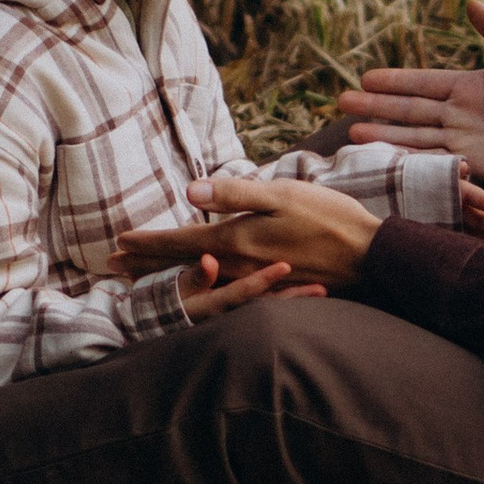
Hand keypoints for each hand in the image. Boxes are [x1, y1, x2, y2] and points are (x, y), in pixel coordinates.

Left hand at [117, 176, 381, 290]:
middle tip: (113, 267)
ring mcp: (255, 283)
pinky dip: (202, 290)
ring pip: (200, 281)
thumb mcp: (281, 193)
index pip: (181, 242)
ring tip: (143, 279)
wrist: (369, 256)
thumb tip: (191, 190)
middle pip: (183, 266)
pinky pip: (225, 293)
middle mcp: (240, 267)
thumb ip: (235, 193)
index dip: (148, 242)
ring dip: (168, 278)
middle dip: (146, 265)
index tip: (118, 243)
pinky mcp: (272, 291)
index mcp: (238, 241)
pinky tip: (198, 289)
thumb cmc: (329, 217)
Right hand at [179, 253, 324, 323]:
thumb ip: (196, 276)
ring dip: (296, 300)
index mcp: (215, 304)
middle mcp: (232, 315)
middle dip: (293, 298)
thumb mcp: (179, 288)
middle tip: (321, 288)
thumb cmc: (177, 297)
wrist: (174, 322)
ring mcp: (241, 319)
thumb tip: (210, 260)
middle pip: (266, 305)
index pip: (242, 291)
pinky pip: (271, 310)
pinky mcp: (247, 317)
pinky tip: (313, 292)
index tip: (285, 266)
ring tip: (323, 290)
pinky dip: (290, 302)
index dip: (263, 279)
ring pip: (272, 308)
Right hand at [333, 0, 483, 191]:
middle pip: (410, 109)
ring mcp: (465, 142)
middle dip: (376, 105)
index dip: (394, 80)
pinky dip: (408, 158)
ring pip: (415, 136)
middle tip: (341, 101)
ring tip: (351, 129)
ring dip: (384, 132)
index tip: (364, 76)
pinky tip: (384, 156)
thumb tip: (470, 3)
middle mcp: (462, 114)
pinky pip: (434, 162)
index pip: (423, 83)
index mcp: (471, 86)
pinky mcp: (475, 167)